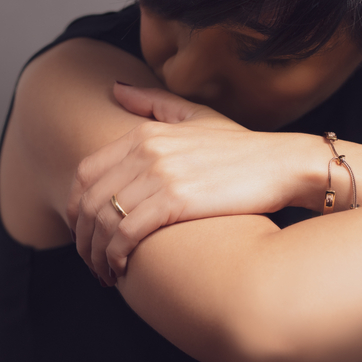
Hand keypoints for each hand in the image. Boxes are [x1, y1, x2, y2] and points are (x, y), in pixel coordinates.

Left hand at [67, 83, 314, 285]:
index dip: (76, 207)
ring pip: (104, 220)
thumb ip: (153, 102)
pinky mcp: (176, 200)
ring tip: (104, 273)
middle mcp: (146, 150)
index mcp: (145, 132)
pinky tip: (122, 270)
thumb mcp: (195, 115)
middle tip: (90, 260)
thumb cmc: (243, 148)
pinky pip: (127, 233)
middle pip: (89, 200)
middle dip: (82, 238)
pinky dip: (116, 255)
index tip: (83, 231)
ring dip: (96, 253)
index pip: (85, 172)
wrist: (284, 164)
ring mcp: (160, 173)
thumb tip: (116, 88)